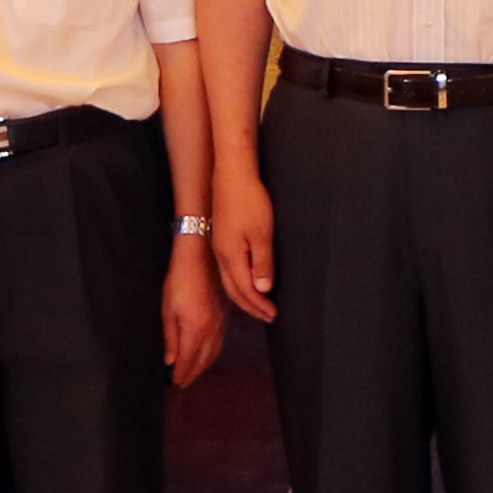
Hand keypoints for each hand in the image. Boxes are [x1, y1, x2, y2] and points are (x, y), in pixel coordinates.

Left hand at [163, 238, 226, 387]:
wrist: (202, 257)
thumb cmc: (180, 280)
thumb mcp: (168, 310)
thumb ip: (171, 338)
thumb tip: (171, 360)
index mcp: (196, 329)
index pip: (189, 360)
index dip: (183, 373)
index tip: (177, 382)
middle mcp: (212, 330)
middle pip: (204, 360)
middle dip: (194, 372)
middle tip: (184, 382)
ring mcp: (222, 323)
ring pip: (215, 352)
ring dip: (204, 365)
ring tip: (195, 372)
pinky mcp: (226, 316)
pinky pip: (221, 341)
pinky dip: (213, 353)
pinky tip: (208, 353)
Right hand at [212, 166, 278, 323]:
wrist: (232, 176)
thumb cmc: (249, 202)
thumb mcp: (262, 234)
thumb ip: (262, 263)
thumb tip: (263, 288)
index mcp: (231, 257)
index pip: (245, 290)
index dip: (259, 305)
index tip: (273, 314)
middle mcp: (222, 256)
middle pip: (234, 290)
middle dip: (251, 306)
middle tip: (267, 316)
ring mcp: (219, 247)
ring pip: (230, 280)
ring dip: (244, 295)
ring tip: (257, 304)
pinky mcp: (222, 238)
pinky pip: (229, 269)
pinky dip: (238, 282)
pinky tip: (245, 280)